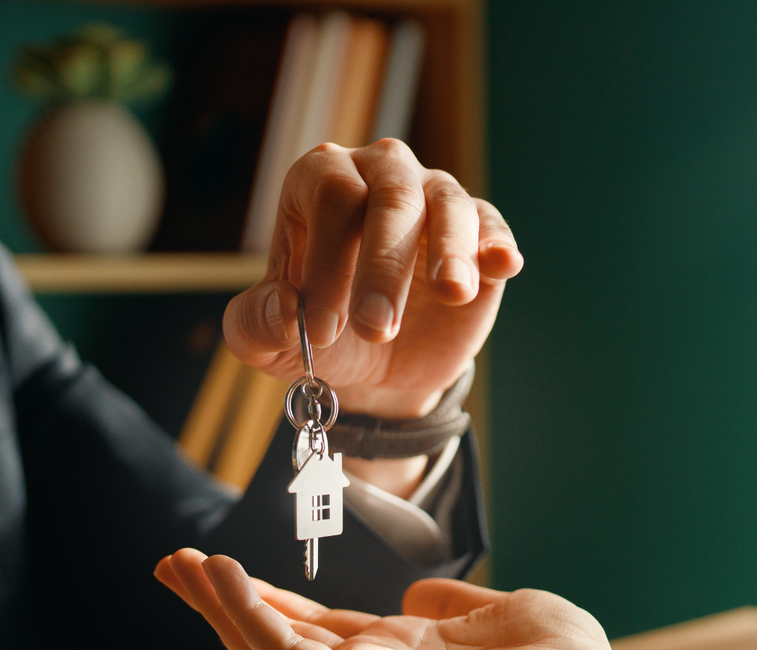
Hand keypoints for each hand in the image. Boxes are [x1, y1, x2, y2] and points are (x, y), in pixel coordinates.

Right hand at [155, 550, 667, 649]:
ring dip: (222, 611)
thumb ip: (454, 604)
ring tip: (182, 567)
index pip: (316, 629)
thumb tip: (417, 593)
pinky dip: (253, 619)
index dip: (267, 600)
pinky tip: (229, 580)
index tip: (223, 568)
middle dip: (223, 606)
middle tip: (173, 567)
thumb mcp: (502, 610)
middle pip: (279, 641)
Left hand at [223, 140, 522, 419]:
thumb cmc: (319, 334)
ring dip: (448, 252)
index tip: (323, 331)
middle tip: (374, 330)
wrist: (376, 368)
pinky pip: (491, 226)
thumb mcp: (270, 341)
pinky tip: (500, 266)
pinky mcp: (479, 235)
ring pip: (447, 205)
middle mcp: (380, 175)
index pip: (331, 196)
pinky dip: (495, 244)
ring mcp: (434, 200)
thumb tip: (285, 314)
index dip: (327, 261)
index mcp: (321, 184)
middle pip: (390, 195)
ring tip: (451, 293)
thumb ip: (255, 326)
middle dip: (383, 266)